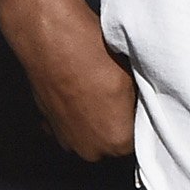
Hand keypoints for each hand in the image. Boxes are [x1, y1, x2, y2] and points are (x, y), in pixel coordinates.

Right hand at [0, 0, 135, 161]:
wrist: (52, 40)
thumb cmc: (94, 56)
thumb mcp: (135, 78)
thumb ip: (139, 101)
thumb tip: (142, 103)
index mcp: (117, 141)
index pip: (139, 138)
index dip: (139, 116)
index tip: (137, 101)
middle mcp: (90, 149)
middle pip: (113, 139)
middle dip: (117, 120)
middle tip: (118, 94)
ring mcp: (66, 140)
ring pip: (91, 133)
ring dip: (95, 117)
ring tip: (96, 89)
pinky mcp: (48, 126)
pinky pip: (70, 124)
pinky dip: (75, 111)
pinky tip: (78, 90)